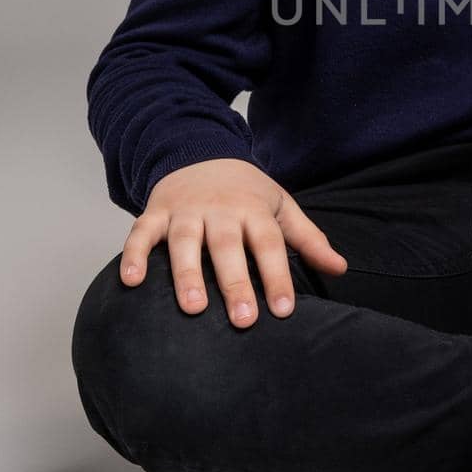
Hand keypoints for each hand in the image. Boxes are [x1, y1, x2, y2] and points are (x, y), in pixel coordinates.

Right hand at [117, 158, 347, 325]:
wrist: (200, 151)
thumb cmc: (246, 191)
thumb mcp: (280, 207)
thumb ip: (308, 239)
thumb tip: (340, 268)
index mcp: (253, 209)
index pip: (268, 244)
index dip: (277, 276)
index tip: (284, 310)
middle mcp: (219, 209)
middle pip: (228, 246)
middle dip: (235, 283)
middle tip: (243, 320)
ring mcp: (185, 210)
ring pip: (185, 241)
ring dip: (187, 273)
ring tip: (193, 308)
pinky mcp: (155, 211)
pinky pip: (141, 233)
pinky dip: (133, 254)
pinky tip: (131, 282)